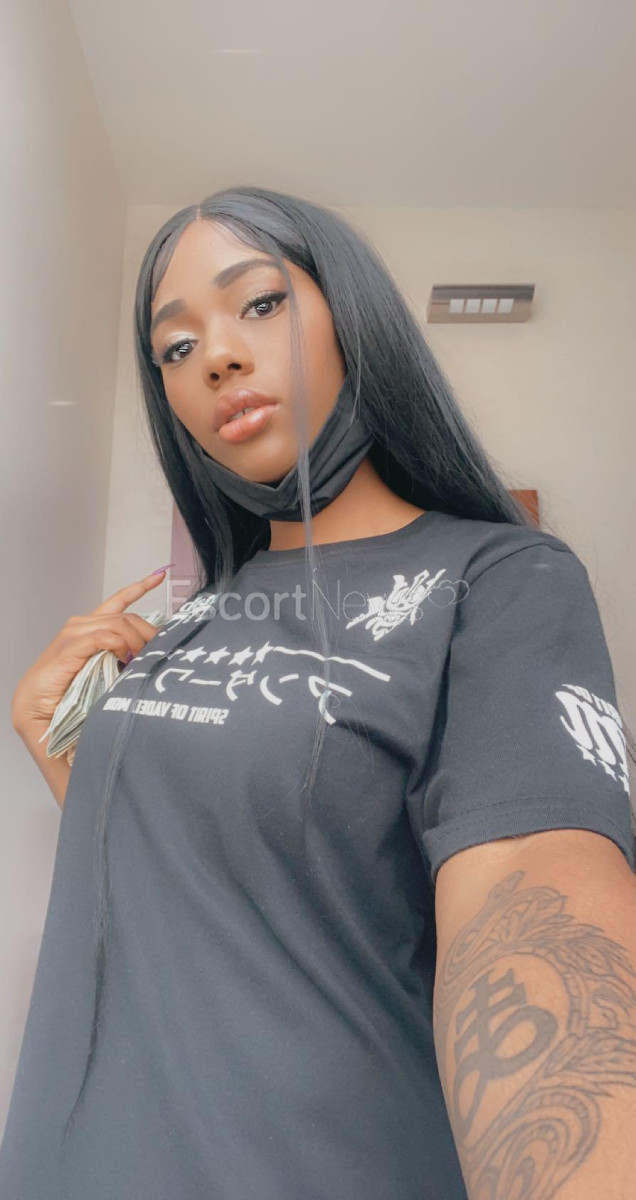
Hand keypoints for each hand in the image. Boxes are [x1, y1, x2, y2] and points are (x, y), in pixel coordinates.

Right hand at [11, 568, 168, 735]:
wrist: (36, 707)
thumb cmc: (68, 691)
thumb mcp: (103, 670)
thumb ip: (120, 657)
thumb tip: (148, 654)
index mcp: (91, 627)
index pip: (118, 601)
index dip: (139, 587)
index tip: (159, 576)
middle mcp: (82, 625)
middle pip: (127, 616)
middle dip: (147, 632)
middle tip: (157, 652)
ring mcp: (75, 633)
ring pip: (119, 623)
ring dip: (135, 641)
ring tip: (140, 660)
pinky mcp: (70, 647)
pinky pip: (103, 637)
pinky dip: (119, 645)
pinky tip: (124, 658)